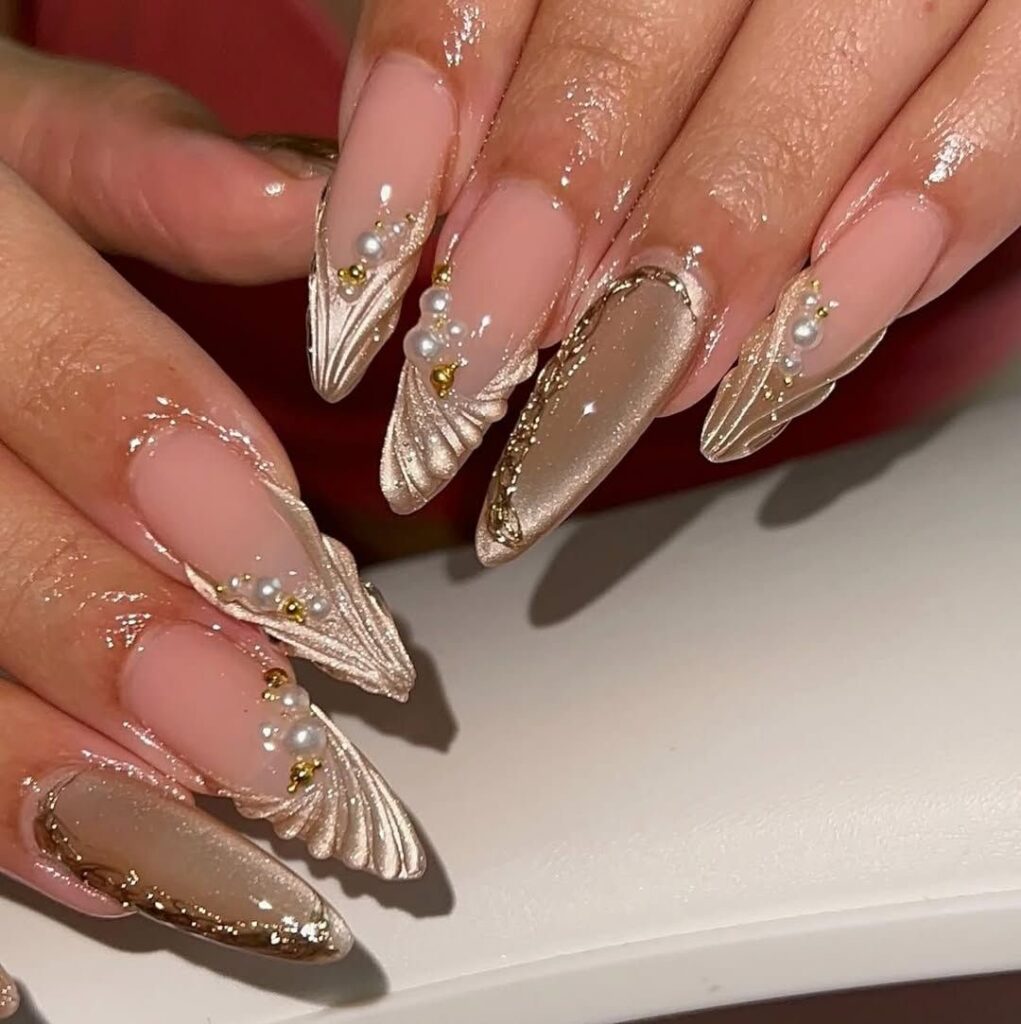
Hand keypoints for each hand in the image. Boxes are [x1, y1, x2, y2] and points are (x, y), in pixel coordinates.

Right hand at [0, 36, 421, 994]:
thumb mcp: (19, 134)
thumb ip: (149, 167)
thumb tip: (311, 209)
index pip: (59, 373)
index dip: (201, 501)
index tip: (324, 602)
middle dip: (144, 668)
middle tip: (290, 762)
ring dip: (68, 783)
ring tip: (217, 855)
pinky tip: (101, 867)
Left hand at [309, 0, 1019, 560]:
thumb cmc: (677, 8)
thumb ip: (458, 66)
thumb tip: (359, 207)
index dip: (415, 126)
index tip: (360, 286)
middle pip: (636, 32)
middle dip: (547, 211)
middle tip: (473, 368)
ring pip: (815, 76)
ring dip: (706, 249)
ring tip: (633, 385)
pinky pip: (1001, 116)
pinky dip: (905, 242)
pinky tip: (795, 356)